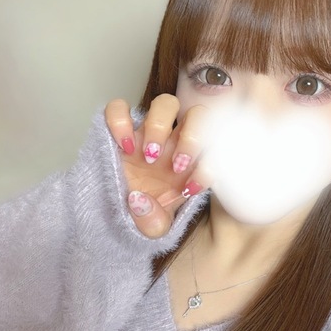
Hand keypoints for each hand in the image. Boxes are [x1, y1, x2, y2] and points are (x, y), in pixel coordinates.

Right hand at [104, 95, 209, 238]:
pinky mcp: (120, 129)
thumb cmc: (145, 213)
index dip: (206, 166)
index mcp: (193, 164)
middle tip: (176, 167)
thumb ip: (154, 222)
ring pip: (165, 104)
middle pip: (198, 114)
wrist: (116, 210)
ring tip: (149, 156)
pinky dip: (121, 122)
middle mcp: (175, 143)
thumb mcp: (154, 227)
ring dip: (160, 127)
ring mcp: (149, 133)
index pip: (214, 150)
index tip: (188, 190)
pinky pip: (119, 108)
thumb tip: (142, 203)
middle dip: (192, 137)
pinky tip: (124, 147)